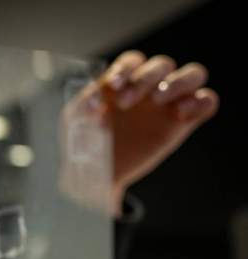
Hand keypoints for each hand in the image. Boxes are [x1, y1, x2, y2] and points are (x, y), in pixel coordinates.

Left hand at [66, 51, 218, 213]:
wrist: (98, 173)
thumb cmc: (85, 142)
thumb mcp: (75, 121)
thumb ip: (84, 105)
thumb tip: (97, 99)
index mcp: (123, 81)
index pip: (133, 61)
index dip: (127, 68)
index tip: (113, 87)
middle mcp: (149, 88)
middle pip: (162, 64)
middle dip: (146, 78)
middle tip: (127, 103)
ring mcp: (169, 104)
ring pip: (193, 74)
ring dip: (180, 81)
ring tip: (159, 100)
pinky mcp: (183, 123)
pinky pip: (207, 102)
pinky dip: (202, 101)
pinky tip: (181, 113)